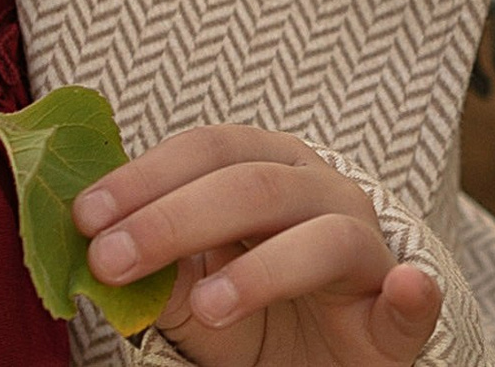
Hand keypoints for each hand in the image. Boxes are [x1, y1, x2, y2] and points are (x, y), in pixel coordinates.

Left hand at [73, 125, 442, 366]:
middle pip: (250, 186)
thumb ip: (150, 265)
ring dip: (261, 270)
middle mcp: (318, 189)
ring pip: (321, 237)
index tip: (84, 216)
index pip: (203, 149)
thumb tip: (92, 250)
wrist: (319, 358)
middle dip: (172, 220)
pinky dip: (410, 292)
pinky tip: (403, 288)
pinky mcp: (396, 308)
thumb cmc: (247, 307)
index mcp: (264, 164)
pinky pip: (409, 296)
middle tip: (110, 260)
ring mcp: (364, 245)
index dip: (142, 178)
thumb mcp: (187, 286)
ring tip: (206, 306)